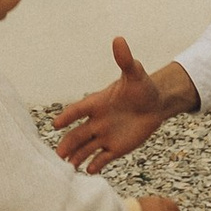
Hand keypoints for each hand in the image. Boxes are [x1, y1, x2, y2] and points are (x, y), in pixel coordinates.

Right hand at [51, 39, 181, 169]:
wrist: (155, 105)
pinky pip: (103, 158)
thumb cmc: (142, 87)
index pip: (79, 110)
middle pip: (78, 134)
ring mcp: (105, 136)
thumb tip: (118, 39)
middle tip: (57, 154)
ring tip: (68, 168)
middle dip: (68, 143)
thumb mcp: (135, 74)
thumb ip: (125, 60)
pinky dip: (96, 165)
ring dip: (77, 156)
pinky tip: (89, 171)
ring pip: (86, 148)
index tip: (56, 124)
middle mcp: (97, 121)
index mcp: (97, 103)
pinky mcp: (116, 148)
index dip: (68, 116)